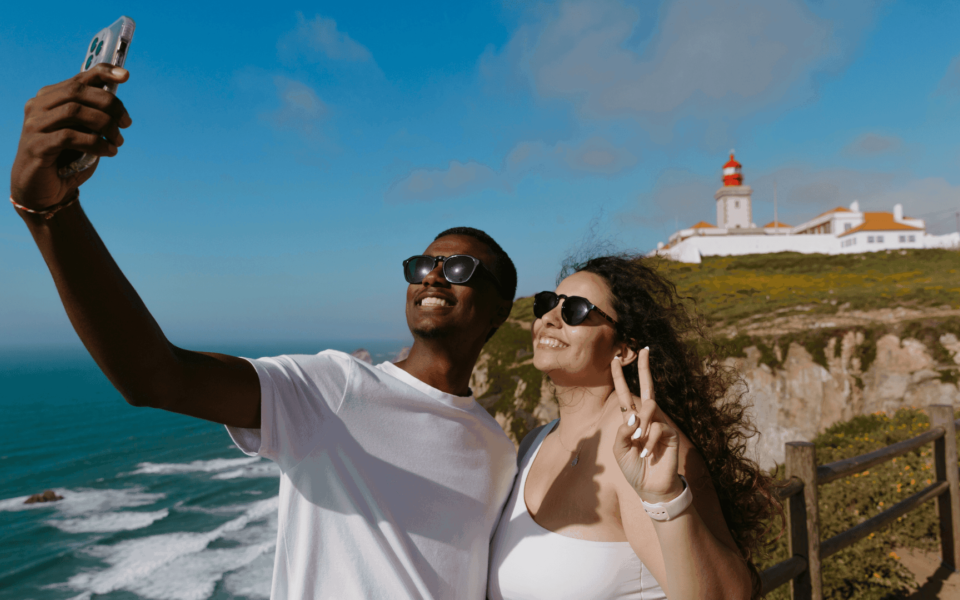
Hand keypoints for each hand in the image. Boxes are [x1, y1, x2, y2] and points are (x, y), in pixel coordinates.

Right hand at [10, 63, 131, 208]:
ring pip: (74, 112)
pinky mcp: (36, 145)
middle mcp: (39, 105)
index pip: (78, 79)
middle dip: (110, 105)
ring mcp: (34, 124)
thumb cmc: (67, 159)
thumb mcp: (84, 134)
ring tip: (118, 141)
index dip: (103, 73)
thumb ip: (94, 116)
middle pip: (79, 92)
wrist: (43, 190)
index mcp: (50, 97)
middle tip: (126, 123)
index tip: (126, 76)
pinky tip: (109, 152)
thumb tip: (117, 103)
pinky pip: (70, 137)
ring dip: (105, 125)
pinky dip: (96, 143)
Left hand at [612, 348, 682, 503]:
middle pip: (647, 387)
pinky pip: (657, 428)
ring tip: (638, 443)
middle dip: (644, 368)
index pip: (625, 394)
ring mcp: (659, 423)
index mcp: (631, 419)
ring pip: (649, 408)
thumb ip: (622, 433)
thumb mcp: (620, 450)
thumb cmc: (633, 468)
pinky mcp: (670, 432)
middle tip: (643, 349)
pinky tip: (648, 454)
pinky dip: (649, 442)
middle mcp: (646, 417)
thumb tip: (631, 417)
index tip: (615, 359)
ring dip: (641, 425)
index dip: (619, 377)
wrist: (650, 487)